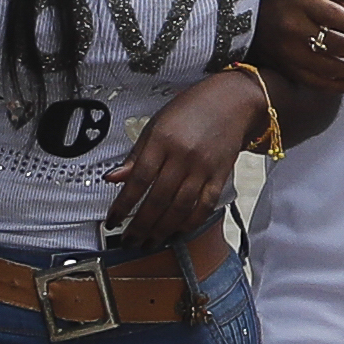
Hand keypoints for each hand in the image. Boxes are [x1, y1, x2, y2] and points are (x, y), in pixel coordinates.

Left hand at [103, 72, 265, 242]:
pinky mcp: (220, 175)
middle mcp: (183, 156)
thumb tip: (113, 178)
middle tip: (129, 241)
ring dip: (163, 230)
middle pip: (158, 199)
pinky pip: (205, 205)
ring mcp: (203, 167)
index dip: (123, 205)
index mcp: (162, 141)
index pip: (138, 180)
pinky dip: (191, 222)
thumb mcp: (155, 125)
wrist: (231, 101)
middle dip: (140, 226)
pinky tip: (178, 231)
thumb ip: (135, 155)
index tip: (112, 221)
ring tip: (150, 242)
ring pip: (180, 207)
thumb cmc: (191, 110)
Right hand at [272, 0, 343, 95]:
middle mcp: (292, 28)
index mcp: (301, 4)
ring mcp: (288, 51)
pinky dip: (337, 85)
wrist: (253, 23)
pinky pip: (315, 82)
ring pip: (326, 66)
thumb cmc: (292, 6)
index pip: (333, 16)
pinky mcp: (286, 69)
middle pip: (332, 43)